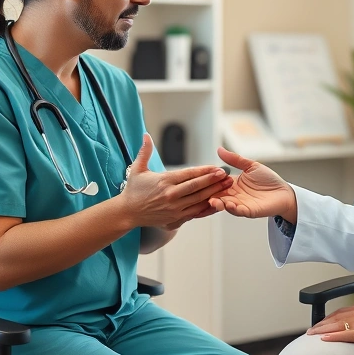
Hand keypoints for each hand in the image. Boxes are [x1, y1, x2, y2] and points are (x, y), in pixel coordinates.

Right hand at [111, 134, 232, 228]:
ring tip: (226, 187)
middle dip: (213, 181)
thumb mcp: (137, 169)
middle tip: (226, 175)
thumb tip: (146, 135)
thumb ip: (145, 152)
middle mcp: (171, 195)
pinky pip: (194, 213)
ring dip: (214, 193)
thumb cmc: (133, 190)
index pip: (189, 174)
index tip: (216, 167)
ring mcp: (174, 208)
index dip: (204, 171)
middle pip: (196, 187)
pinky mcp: (175, 219)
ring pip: (198, 200)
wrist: (127, 213)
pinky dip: (206, 208)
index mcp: (164, 181)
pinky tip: (216, 202)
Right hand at [208, 147, 297, 221]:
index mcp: (232, 184)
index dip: (209, 181)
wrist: (284, 192)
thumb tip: (219, 149)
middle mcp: (234, 195)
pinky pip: (238, 211)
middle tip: (203, 191)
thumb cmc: (268, 180)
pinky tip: (229, 204)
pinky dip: (232, 209)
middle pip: (217, 195)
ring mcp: (240, 204)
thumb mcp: (250, 166)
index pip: (216, 183)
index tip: (202, 178)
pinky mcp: (249, 211)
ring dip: (218, 204)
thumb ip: (235, 159)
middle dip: (210, 194)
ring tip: (214, 201)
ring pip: (225, 205)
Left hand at [306, 302, 353, 347]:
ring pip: (335, 325)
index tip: (319, 324)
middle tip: (310, 330)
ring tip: (312, 334)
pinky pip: (344, 334)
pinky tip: (324, 339)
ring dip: (322, 330)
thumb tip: (352, 322)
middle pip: (334, 318)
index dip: (326, 319)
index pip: (338, 312)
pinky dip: (333, 336)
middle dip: (320, 324)